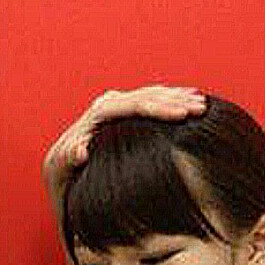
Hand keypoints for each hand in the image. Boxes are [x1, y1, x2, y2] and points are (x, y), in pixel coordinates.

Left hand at [43, 85, 206, 204]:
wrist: (61, 165)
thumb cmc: (64, 171)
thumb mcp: (63, 168)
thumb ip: (70, 157)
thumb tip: (80, 150)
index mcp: (98, 114)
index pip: (134, 105)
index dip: (160, 109)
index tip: (183, 116)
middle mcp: (108, 102)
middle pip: (147, 95)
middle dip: (176, 101)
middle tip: (201, 108)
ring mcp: (116, 103)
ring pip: (152, 94)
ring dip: (178, 97)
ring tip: (203, 103)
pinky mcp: (123, 108)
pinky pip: (151, 98)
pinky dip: (171, 98)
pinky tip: (189, 98)